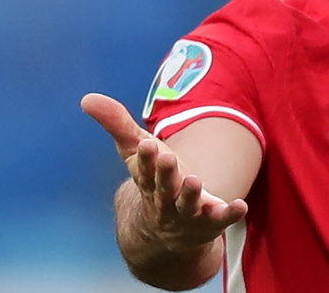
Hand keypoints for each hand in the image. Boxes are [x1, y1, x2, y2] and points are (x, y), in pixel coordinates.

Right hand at [81, 93, 247, 251]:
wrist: (167, 230)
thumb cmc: (153, 181)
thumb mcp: (137, 152)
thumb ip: (117, 124)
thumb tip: (86, 98)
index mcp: (147, 181)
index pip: (143, 171)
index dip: (145, 158)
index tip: (146, 144)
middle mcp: (165, 200)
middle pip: (163, 188)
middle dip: (165, 174)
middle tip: (168, 157)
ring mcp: (188, 214)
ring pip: (187, 206)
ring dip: (190, 195)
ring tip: (194, 180)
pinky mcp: (211, 221)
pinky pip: (220, 219)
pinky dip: (230, 214)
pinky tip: (241, 205)